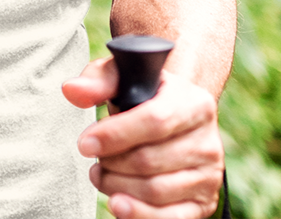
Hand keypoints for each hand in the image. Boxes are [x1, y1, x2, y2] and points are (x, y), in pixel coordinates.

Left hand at [64, 57, 223, 218]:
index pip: (154, 121)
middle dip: (111, 163)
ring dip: (118, 187)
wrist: (175, 117)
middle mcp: (208, 141)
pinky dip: (139, 214)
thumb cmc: (144, 94)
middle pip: (150, 161)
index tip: (84, 143)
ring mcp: (209, 176)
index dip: (115, 135)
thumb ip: (98, 80)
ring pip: (156, 191)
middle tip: (94, 159)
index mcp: (195, 103)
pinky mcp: (204, 203)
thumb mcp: (123, 76)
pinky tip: (117, 203)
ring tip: (100, 175)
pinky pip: (171, 218)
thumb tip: (71, 91)